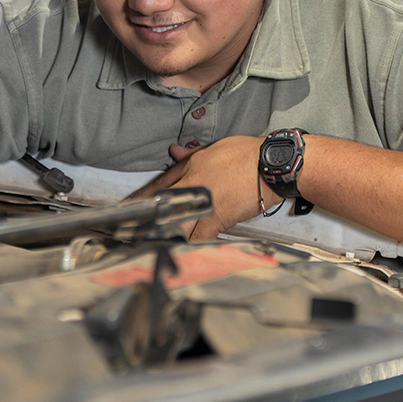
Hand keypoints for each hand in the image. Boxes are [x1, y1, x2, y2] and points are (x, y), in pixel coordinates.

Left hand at [131, 136, 281, 240]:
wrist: (271, 164)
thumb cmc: (249, 154)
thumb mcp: (217, 148)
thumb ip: (193, 154)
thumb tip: (174, 150)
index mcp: (192, 166)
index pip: (161, 181)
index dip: (144, 195)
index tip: (131, 204)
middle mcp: (193, 182)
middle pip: (162, 204)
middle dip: (148, 219)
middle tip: (134, 231)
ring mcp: (203, 201)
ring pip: (177, 222)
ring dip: (167, 234)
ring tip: (155, 245)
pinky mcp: (217, 216)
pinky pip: (200, 236)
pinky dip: (193, 246)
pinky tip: (185, 253)